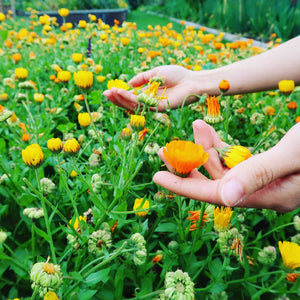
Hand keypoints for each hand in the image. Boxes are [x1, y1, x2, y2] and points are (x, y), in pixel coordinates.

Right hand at [103, 65, 200, 110]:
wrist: (191, 81)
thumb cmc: (176, 75)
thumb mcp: (155, 72)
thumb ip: (142, 78)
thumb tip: (128, 83)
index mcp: (148, 93)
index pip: (131, 97)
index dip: (120, 94)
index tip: (109, 89)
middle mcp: (149, 101)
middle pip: (130, 103)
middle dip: (117, 99)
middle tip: (106, 94)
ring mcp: (153, 106)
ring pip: (133, 106)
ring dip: (121, 99)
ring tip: (111, 93)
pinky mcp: (158, 108)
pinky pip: (142, 105)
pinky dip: (131, 99)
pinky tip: (122, 93)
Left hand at [153, 120, 299, 211]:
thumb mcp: (294, 152)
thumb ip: (259, 173)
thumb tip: (223, 198)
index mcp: (266, 195)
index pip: (214, 195)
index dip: (184, 186)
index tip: (157, 178)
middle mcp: (260, 191)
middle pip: (213, 182)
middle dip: (189, 164)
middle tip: (165, 149)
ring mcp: (261, 179)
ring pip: (221, 167)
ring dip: (204, 148)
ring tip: (195, 125)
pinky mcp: (262, 166)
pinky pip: (233, 158)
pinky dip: (219, 144)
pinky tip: (207, 129)